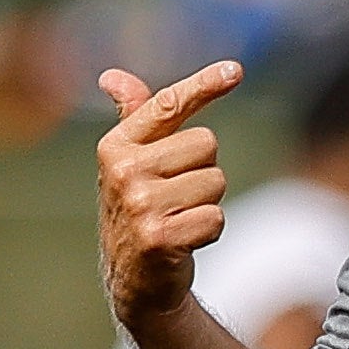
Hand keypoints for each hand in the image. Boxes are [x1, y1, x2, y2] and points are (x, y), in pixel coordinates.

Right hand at [95, 60, 243, 329]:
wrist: (133, 278)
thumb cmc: (140, 210)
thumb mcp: (131, 163)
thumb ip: (132, 118)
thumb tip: (112, 77)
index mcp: (116, 146)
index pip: (167, 105)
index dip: (204, 85)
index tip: (235, 70)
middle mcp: (123, 171)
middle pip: (206, 144)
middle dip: (203, 170)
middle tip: (177, 196)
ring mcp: (139, 205)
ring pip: (216, 181)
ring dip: (207, 203)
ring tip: (179, 218)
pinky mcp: (158, 237)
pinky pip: (216, 218)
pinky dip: (209, 231)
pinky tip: (184, 241)